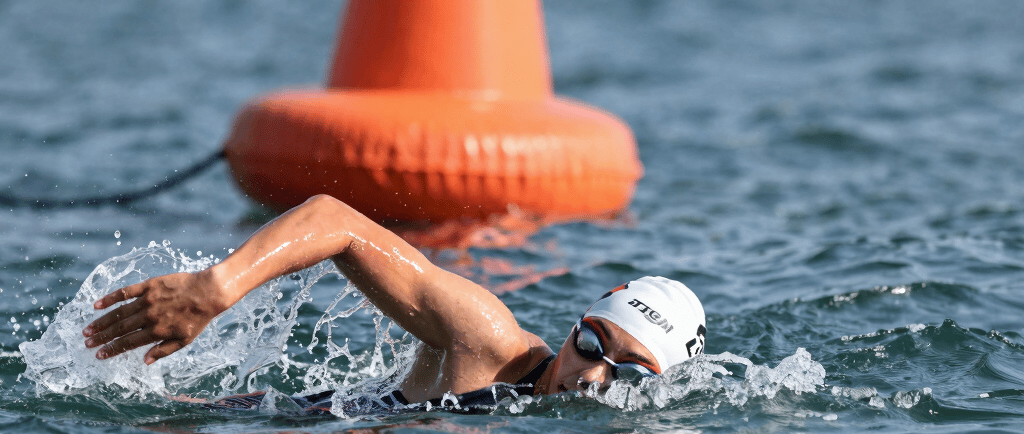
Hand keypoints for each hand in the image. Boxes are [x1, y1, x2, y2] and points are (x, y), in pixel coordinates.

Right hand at [82, 271, 230, 363]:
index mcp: (157, 331)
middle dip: (102, 337)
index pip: (128, 342)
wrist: (209, 292)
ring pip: (119, 312)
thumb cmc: (198, 318)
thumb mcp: (185, 340)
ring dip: (101, 322)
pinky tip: (97, 304)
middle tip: (87, 343)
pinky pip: (125, 292)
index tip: (99, 354)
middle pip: (120, 328)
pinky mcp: (149, 285)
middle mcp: (150, 316)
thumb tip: (144, 361)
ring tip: (88, 329)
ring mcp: (148, 300)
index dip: (112, 349)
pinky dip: (110, 298)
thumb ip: (163, 351)